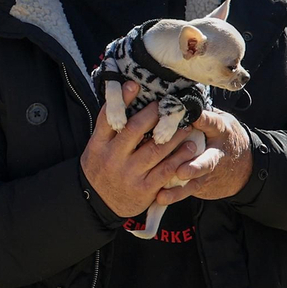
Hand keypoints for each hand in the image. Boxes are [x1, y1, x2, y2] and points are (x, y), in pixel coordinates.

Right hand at [82, 81, 203, 217]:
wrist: (97, 203)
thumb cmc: (101, 167)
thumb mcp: (96, 146)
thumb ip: (109, 124)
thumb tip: (125, 90)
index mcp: (98, 145)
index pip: (108, 118)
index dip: (122, 100)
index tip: (136, 84)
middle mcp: (112, 158)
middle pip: (135, 130)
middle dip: (155, 114)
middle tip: (170, 105)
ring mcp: (129, 175)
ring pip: (156, 150)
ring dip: (175, 135)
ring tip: (187, 125)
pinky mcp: (144, 190)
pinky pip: (166, 171)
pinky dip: (179, 158)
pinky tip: (189, 149)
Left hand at [152, 109, 254, 205]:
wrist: (244, 167)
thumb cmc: (224, 137)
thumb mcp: (222, 121)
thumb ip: (204, 114)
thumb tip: (180, 98)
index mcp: (221, 131)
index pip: (213, 123)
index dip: (203, 120)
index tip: (191, 115)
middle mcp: (216, 153)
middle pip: (207, 161)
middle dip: (195, 167)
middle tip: (181, 170)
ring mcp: (210, 172)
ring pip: (196, 181)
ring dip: (179, 189)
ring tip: (164, 193)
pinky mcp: (203, 184)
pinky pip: (189, 190)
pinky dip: (175, 195)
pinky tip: (160, 198)